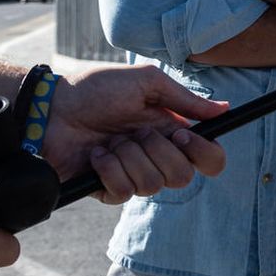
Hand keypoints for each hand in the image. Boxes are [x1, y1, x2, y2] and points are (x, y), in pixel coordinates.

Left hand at [44, 65, 229, 203]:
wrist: (52, 108)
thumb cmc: (96, 90)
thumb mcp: (146, 82)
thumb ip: (186, 100)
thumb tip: (224, 109)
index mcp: (172, 132)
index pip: (209, 158)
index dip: (206, 154)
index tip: (184, 138)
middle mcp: (157, 157)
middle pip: (183, 176)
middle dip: (159, 152)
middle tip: (139, 132)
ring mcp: (133, 174)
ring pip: (152, 185)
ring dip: (129, 157)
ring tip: (111, 140)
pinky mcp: (108, 189)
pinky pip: (124, 192)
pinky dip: (109, 169)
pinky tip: (96, 154)